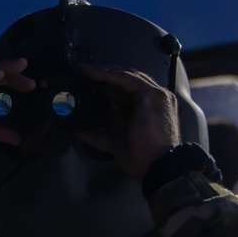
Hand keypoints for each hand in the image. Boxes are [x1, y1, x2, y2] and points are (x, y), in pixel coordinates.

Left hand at [75, 63, 179, 181]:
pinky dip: (107, 73)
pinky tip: (92, 72)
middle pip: (125, 79)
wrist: (158, 166)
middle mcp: (154, 98)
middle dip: (103, 75)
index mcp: (148, 107)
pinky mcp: (151, 94)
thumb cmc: (143, 158)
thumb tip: (80, 130)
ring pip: (125, 75)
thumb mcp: (115, 141)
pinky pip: (125, 78)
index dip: (105, 84)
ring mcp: (155, 94)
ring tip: (84, 70)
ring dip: (103, 71)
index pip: (125, 89)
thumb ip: (99, 134)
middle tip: (82, 73)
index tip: (86, 82)